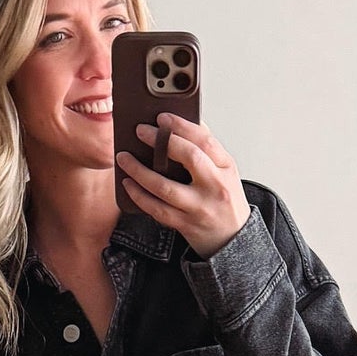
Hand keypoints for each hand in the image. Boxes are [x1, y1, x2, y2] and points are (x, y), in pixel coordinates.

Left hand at [117, 114, 251, 257]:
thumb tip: (180, 123)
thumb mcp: (224, 171)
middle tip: (141, 131)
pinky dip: (139, 195)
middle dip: (162, 141)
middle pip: (190, 158)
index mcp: (226, 167)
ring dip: (140, 171)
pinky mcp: (185, 224)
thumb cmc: (224, 199)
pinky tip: (128, 183)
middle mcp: (215, 186)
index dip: (182, 126)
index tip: (162, 118)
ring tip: (124, 158)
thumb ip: (206, 149)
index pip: (206, 140)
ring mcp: (200, 208)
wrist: (232, 237)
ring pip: (166, 187)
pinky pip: (157, 209)